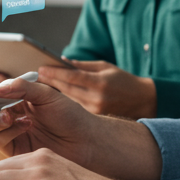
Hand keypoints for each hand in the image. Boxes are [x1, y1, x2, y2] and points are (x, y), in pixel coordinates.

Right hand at [0, 75, 103, 168]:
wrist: (87, 141)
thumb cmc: (71, 116)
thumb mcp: (46, 94)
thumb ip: (21, 88)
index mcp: (18, 101)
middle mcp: (13, 118)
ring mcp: (14, 136)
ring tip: (12, 116)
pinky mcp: (17, 152)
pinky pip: (1, 142)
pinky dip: (8, 132)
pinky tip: (26, 125)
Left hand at [38, 60, 156, 117]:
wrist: (143, 102)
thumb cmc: (124, 81)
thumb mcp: (106, 67)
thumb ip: (83, 65)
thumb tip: (63, 60)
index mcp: (100, 83)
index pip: (71, 77)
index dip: (54, 72)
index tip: (41, 68)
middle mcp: (96, 98)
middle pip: (66, 89)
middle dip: (50, 82)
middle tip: (36, 75)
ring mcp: (95, 111)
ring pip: (68, 100)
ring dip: (54, 92)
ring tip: (41, 85)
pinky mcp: (95, 119)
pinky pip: (75, 108)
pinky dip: (65, 102)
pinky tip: (54, 98)